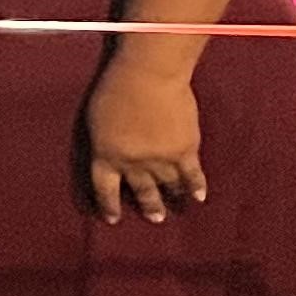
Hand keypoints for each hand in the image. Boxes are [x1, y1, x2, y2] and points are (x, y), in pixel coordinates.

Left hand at [82, 58, 207, 222]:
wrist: (148, 76)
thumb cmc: (116, 88)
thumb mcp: (97, 119)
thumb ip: (105, 141)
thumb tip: (111, 153)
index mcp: (106, 156)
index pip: (105, 189)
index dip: (109, 206)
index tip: (113, 219)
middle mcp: (133, 164)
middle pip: (141, 191)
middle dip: (148, 205)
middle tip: (154, 218)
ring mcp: (160, 160)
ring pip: (168, 186)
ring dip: (173, 197)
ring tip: (177, 206)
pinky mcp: (184, 151)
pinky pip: (192, 176)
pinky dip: (196, 187)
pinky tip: (199, 197)